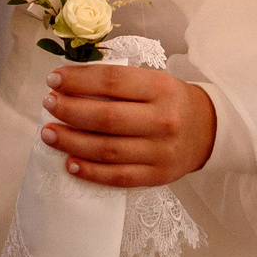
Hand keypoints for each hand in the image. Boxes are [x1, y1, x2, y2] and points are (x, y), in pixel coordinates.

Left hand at [42, 64, 216, 187]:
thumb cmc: (172, 101)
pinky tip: (69, 163)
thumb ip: (119, 82)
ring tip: (48, 134)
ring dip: (71, 142)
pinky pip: (117, 177)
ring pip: (107, 150)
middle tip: (49, 105)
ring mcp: (159, 152)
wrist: (208, 131)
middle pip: (106, 118)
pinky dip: (90, 172)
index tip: (54, 79)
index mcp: (161, 88)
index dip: (79, 80)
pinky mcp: (156, 176)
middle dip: (70, 111)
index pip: (112, 81)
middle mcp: (162, 120)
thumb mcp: (155, 80)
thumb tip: (71, 84)